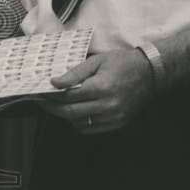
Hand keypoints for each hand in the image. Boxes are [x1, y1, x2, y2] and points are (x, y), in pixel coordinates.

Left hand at [37, 48, 154, 133]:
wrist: (150, 73)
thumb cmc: (122, 63)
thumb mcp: (96, 60)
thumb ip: (75, 73)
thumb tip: (54, 82)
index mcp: (102, 87)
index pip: (68, 96)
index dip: (51, 96)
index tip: (40, 92)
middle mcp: (108, 105)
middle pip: (71, 112)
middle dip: (52, 108)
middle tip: (42, 102)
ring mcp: (114, 116)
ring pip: (79, 122)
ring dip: (65, 115)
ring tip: (56, 106)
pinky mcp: (118, 123)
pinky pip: (91, 128)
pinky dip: (79, 122)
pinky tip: (74, 112)